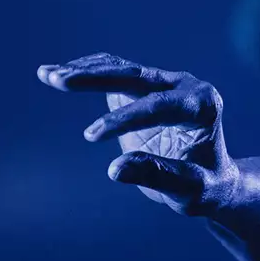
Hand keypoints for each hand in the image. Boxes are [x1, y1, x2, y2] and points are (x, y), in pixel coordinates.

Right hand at [37, 52, 238, 216]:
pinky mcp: (144, 88)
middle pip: (138, 77)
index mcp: (204, 105)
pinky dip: (85, 72)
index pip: (162, 106)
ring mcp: (164, 84)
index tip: (91, 136)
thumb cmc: (205, 186)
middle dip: (98, 78)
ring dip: (84, 71)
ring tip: (47, 75)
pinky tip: (53, 73)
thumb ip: (159, 177)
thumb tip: (115, 169)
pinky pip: (113, 73)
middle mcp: (186, 87)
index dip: (126, 118)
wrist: (212, 178)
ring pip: (122, 70)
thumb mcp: (190, 190)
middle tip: (61, 81)